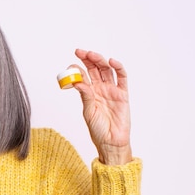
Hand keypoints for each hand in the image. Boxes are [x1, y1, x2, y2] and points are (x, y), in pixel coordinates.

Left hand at [72, 49, 132, 164]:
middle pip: (94, 69)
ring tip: (92, 55)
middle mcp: (100, 89)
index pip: (83, 76)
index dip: (77, 68)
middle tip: (80, 52)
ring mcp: (112, 90)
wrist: (111, 142)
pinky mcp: (123, 94)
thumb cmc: (98, 130)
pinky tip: (112, 61)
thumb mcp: (88, 112)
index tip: (71, 64)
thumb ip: (85, 96)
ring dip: (100, 60)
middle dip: (87, 59)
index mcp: (89, 93)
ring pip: (106, 70)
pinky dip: (118, 68)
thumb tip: (77, 82)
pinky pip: (122, 78)